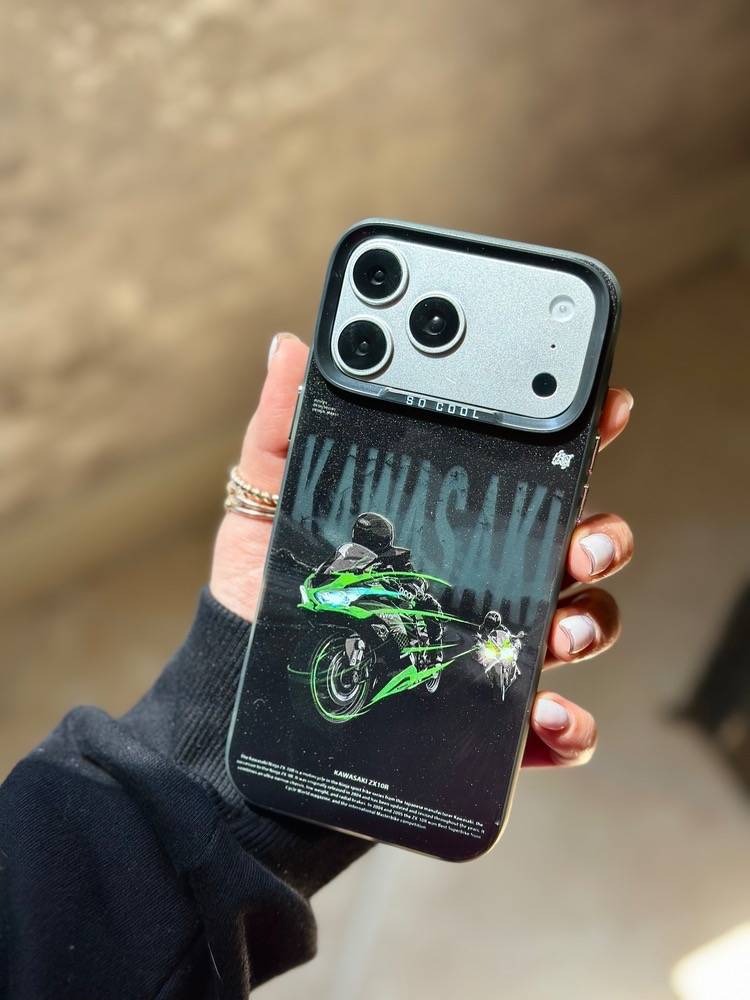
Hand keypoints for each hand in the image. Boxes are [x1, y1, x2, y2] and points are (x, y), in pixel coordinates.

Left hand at [211, 333, 633, 768]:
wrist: (240, 680)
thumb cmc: (266, 588)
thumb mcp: (269, 501)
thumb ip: (286, 426)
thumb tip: (292, 347)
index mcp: (448, 525)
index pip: (527, 477)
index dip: (577, 440)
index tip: (606, 409)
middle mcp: (483, 580)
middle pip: (570, 551)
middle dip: (600, 538)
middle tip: (582, 539)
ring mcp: (486, 646)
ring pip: (576, 629)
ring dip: (591, 624)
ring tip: (562, 629)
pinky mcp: (479, 715)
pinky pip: (547, 725)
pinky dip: (567, 726)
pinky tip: (547, 716)